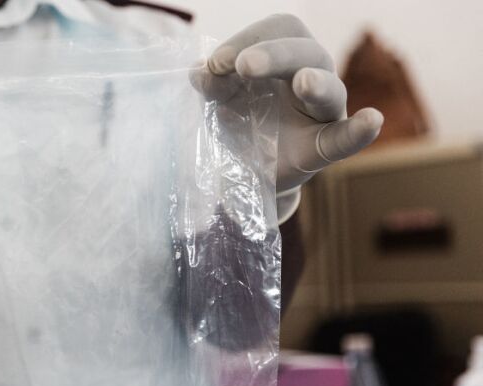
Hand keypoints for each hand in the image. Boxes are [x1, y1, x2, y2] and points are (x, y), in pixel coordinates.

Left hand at [191, 14, 382, 221]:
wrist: (245, 168)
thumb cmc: (241, 121)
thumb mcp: (220, 100)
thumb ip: (213, 84)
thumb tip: (200, 71)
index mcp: (284, 56)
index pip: (278, 29)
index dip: (246, 38)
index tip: (215, 64)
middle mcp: (311, 73)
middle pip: (305, 51)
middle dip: (273, 54)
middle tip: (243, 66)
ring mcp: (322, 111)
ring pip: (330, 89)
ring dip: (317, 82)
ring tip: (303, 82)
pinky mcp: (323, 148)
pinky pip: (345, 138)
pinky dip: (359, 130)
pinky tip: (371, 120)